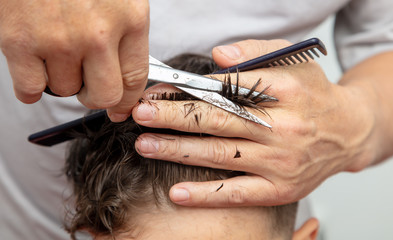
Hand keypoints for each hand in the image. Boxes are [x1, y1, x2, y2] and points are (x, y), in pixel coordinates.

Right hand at [0, 0, 148, 121]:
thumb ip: (125, 33)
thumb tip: (125, 78)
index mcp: (130, 18)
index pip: (135, 79)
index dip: (127, 99)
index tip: (121, 106)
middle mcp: (97, 34)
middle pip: (103, 95)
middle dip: (95, 95)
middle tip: (88, 85)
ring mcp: (58, 40)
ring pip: (64, 90)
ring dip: (61, 78)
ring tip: (56, 51)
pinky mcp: (19, 41)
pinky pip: (30, 89)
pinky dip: (31, 86)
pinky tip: (33, 66)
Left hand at [132, 39, 374, 206]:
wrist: (349, 132)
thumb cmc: (314, 95)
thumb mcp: (293, 62)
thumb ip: (255, 53)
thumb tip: (217, 56)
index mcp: (283, 91)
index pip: (225, 88)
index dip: (186, 90)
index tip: (157, 91)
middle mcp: (282, 127)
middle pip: (216, 120)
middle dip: (173, 117)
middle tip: (141, 114)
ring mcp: (280, 161)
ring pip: (219, 155)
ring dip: (178, 150)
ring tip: (146, 144)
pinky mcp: (280, 188)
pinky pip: (238, 193)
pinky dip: (206, 194)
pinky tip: (178, 192)